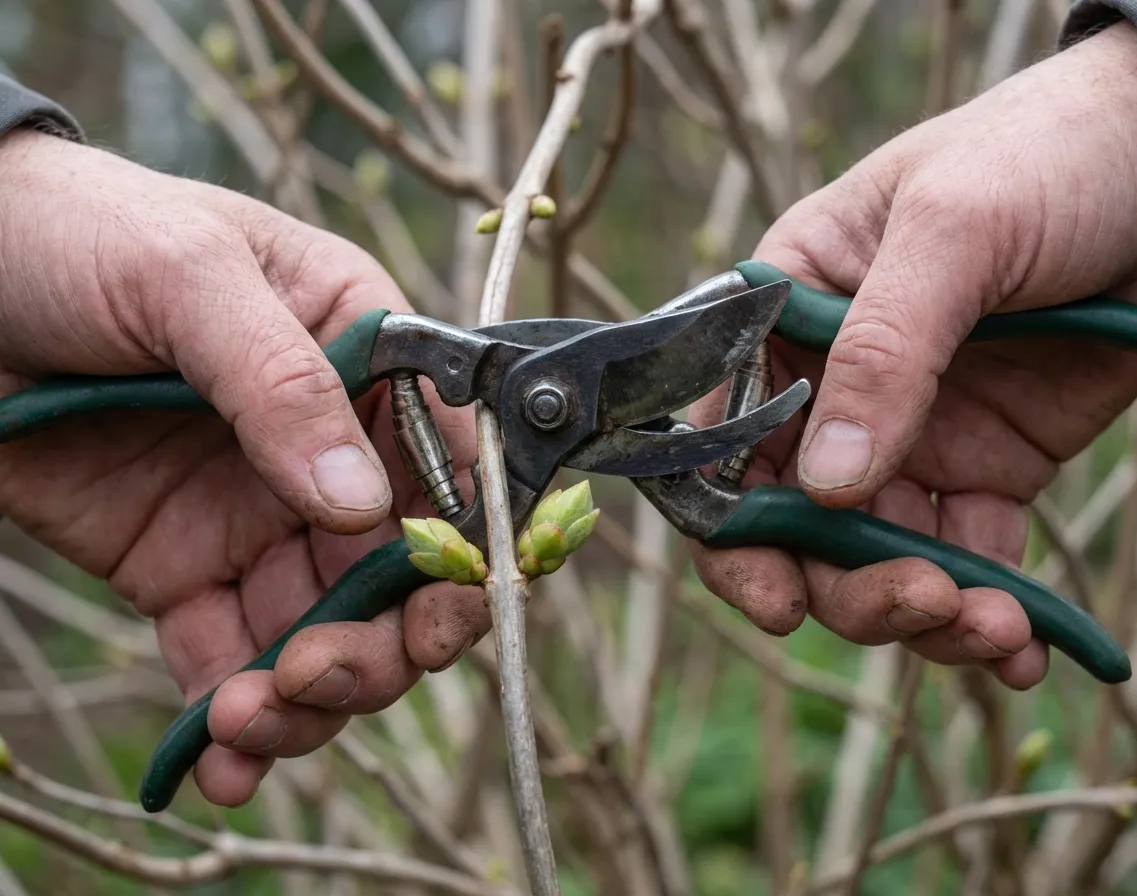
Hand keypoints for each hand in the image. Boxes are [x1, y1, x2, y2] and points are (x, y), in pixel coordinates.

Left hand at [0, 129, 488, 805]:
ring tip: (255, 721)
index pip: (448, 460)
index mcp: (364, 358)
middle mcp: (327, 448)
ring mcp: (257, 514)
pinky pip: (229, 657)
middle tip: (325, 674)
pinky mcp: (183, 568)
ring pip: (325, 631)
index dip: (463, 543)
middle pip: (399, 572)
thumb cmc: (81, 232)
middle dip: (384, 642)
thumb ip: (282, 381)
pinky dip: (234, 720)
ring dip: (311, 696)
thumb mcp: (188, 275)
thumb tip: (363, 500)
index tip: (444, 607)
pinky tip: (223, 762)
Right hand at [691, 21, 1136, 688]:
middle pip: (795, 523)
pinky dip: (989, 615)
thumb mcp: (953, 229)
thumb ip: (883, 351)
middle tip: (921, 602)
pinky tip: (1023, 648)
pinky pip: (968, 558)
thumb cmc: (1045, 157)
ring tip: (995, 628)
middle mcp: (833, 388)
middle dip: (845, 584)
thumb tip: (824, 487)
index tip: (776, 596)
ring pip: (877, 556)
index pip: (724, 436)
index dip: (731, 527)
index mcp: (786, 316)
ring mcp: (910, 435)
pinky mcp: (986, 468)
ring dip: (924, 612)